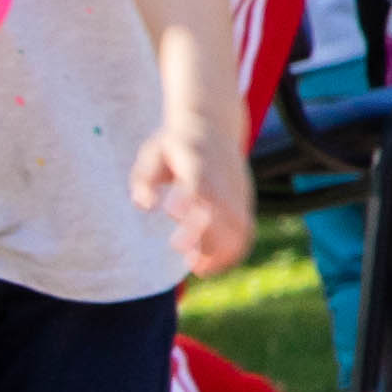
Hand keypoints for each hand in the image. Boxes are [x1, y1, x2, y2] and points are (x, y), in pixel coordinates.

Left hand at [135, 129, 257, 282]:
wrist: (212, 122)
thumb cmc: (175, 144)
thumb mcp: (153, 153)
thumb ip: (145, 178)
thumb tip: (145, 205)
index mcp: (199, 164)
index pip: (200, 185)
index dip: (190, 202)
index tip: (173, 218)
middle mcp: (223, 179)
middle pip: (223, 214)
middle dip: (208, 240)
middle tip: (185, 257)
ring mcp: (238, 191)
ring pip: (240, 228)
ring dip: (223, 252)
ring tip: (198, 268)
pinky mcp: (245, 201)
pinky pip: (246, 232)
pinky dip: (233, 253)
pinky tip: (210, 265)